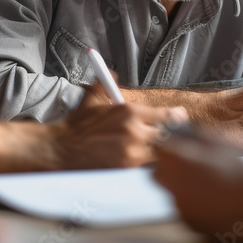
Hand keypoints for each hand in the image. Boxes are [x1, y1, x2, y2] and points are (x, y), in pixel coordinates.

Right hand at [48, 85, 187, 168]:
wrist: (61, 149)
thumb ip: (107, 84)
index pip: (165, 115)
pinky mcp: (127, 169)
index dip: (176, 117)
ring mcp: (133, 153)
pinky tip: (147, 162)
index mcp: (130, 112)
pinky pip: (148, 166)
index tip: (180, 117)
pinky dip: (149, 164)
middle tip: (174, 136)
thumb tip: (114, 73)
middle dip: (172, 136)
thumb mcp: (93, 98)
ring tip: (162, 151)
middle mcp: (135, 131)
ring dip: (161, 151)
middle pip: (168, 136)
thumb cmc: (77, 126)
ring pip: (160, 153)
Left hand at [154, 136, 242, 240]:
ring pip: (169, 190)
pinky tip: (209, 198)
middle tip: (190, 162)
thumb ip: (193, 130)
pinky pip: (181, 206)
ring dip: (180, 183)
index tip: (175, 143)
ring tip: (205, 181)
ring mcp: (179, 204)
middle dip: (169, 166)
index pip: (157, 146)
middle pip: (158, 171)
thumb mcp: (220, 145)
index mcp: (179, 160)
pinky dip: (190, 200)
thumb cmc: (242, 175)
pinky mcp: (186, 221)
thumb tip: (177, 116)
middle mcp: (173, 183)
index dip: (165, 143)